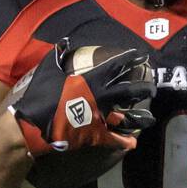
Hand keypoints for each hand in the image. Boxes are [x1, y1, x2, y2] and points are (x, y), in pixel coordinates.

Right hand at [8, 41, 155, 154]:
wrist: (33, 125)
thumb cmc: (40, 95)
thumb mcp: (48, 70)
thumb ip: (60, 56)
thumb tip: (65, 44)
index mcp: (91, 80)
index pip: (115, 67)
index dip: (129, 60)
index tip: (140, 56)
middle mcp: (101, 98)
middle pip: (129, 91)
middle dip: (143, 87)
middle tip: (152, 86)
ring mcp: (100, 118)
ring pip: (126, 117)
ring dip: (139, 117)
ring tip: (150, 118)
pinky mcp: (96, 136)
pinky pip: (114, 140)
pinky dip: (124, 143)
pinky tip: (133, 144)